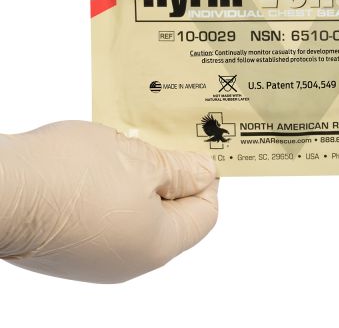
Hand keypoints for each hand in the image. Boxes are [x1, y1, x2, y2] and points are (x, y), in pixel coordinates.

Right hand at [0, 121, 217, 283]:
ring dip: (140, 178)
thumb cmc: (69, 175)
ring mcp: (97, 257)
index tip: (199, 151)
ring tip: (130, 146)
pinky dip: (114, 189)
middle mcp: (129, 260)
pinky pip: (109, 216)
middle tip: (163, 141)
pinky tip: (102, 162)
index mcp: (156, 245)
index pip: (205, 214)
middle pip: (172, 214)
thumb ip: (181, 170)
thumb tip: (206, 173)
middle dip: (172, 175)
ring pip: (138, 212)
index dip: (207, 179)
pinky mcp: (72, 247)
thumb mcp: (141, 162)